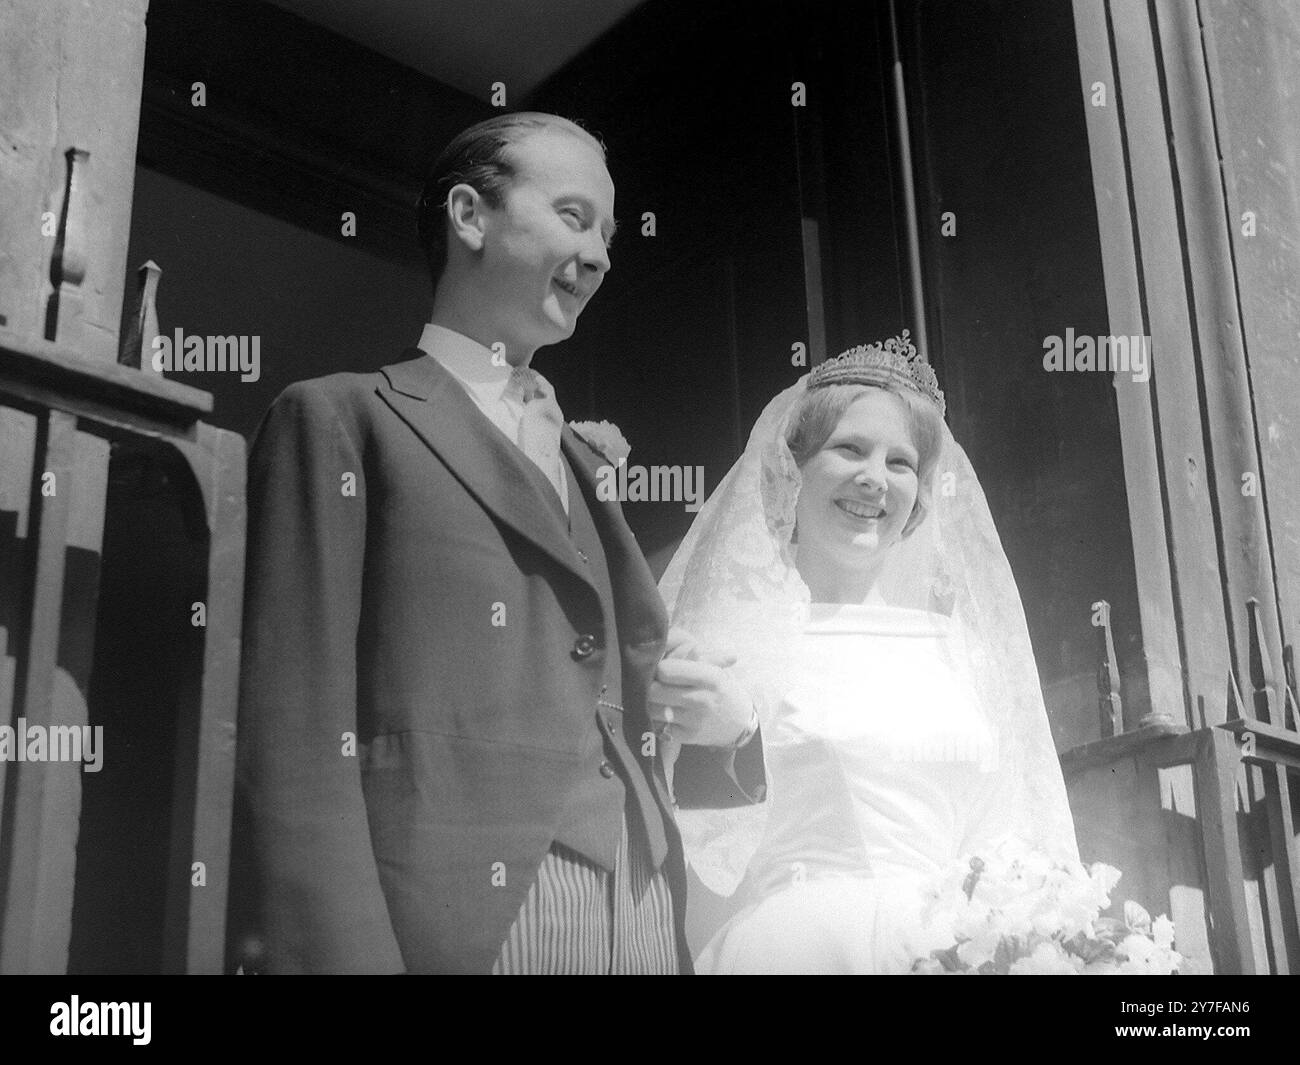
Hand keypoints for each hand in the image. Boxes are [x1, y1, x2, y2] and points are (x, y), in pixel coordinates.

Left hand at [648, 627, 756, 747]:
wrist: (739, 722)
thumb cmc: (721, 688)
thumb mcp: (714, 667)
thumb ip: (692, 651)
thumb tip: (666, 636)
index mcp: (709, 677)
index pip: (667, 670)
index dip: (657, 668)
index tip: (658, 667)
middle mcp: (702, 699)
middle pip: (654, 690)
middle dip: (649, 685)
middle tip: (650, 682)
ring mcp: (694, 720)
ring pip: (653, 709)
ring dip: (649, 703)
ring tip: (654, 697)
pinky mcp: (687, 737)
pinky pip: (659, 726)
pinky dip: (657, 720)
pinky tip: (663, 713)